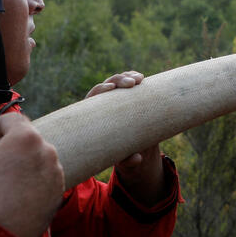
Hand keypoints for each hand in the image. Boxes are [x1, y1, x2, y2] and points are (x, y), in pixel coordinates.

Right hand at [0, 113, 64, 236]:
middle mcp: (47, 150)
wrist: (1, 234)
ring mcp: (55, 171)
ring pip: (36, 156)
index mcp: (26, 138)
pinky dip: (30, 174)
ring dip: (18, 158)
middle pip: (25, 138)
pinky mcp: (58, 189)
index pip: (11, 120)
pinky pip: (43, 175)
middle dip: (4, 142)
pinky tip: (13, 186)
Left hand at [87, 70, 169, 204]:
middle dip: (119, 80)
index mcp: (94, 113)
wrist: (125, 144)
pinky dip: (134, 78)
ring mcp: (114, 95)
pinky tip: (142, 78)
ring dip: (128, 76)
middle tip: (132, 83)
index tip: (111, 88)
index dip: (101, 89)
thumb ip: (127, 159)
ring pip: (118, 80)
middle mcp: (102, 101)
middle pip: (107, 84)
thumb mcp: (121, 157)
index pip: (93, 95)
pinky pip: (128, 82)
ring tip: (140, 79)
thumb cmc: (118, 151)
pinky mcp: (125, 94)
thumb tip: (137, 158)